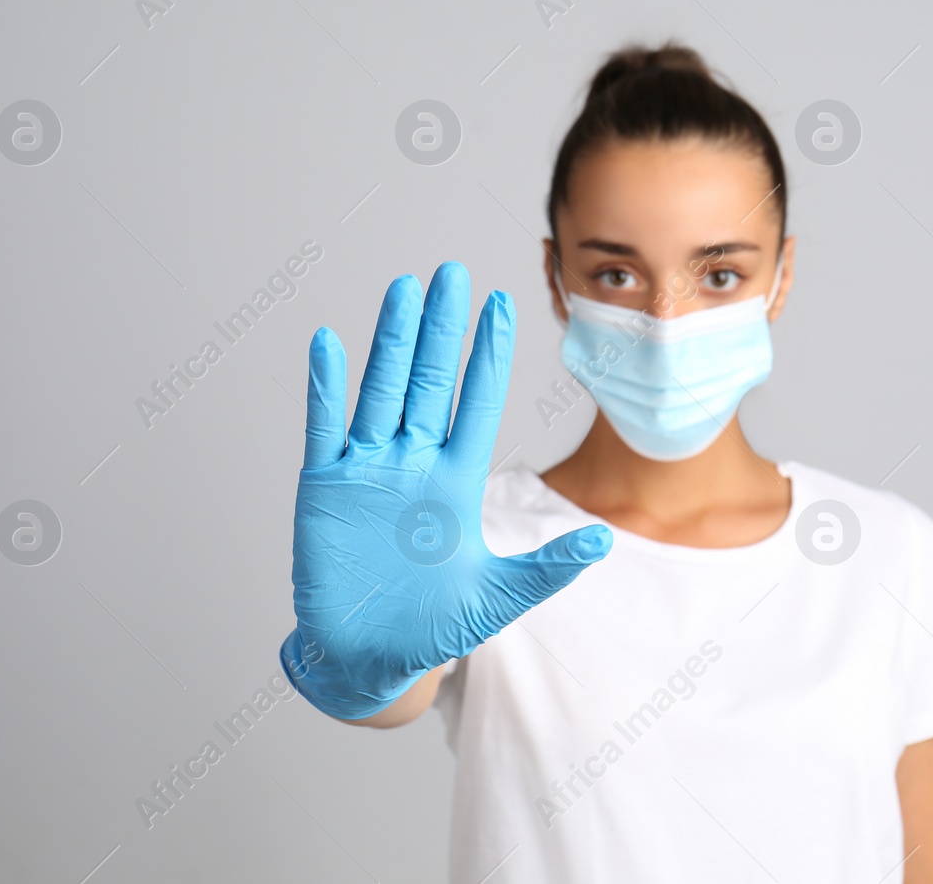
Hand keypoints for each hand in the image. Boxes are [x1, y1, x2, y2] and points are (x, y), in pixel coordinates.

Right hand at [280, 261, 611, 719]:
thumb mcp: (499, 598)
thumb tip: (606, 542)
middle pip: (429, 381)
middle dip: (442, 329)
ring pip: (382, 391)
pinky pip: (326, 427)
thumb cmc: (432, 629)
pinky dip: (327, 387)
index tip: (502, 305)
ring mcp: (368, 470)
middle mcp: (413, 464)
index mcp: (455, 482)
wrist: (367, 659)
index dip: (487, 354)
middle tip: (452, 273)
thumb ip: (548, 568)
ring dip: (391, 342)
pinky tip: (331, 344)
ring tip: (403, 291)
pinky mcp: (327, 487)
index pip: (476, 403)